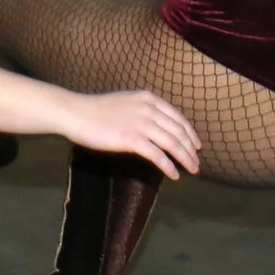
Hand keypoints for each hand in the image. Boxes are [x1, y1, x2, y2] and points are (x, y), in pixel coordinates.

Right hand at [67, 89, 199, 180]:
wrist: (76, 113)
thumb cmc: (96, 110)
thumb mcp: (126, 102)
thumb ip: (143, 110)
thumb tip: (156, 126)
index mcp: (149, 99)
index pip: (178, 118)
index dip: (190, 133)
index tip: (196, 146)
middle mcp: (149, 109)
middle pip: (179, 132)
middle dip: (191, 149)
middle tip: (197, 163)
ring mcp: (141, 124)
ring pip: (172, 144)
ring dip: (185, 159)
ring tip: (192, 170)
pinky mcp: (131, 139)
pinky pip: (157, 156)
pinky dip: (169, 166)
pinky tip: (174, 175)